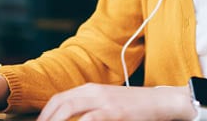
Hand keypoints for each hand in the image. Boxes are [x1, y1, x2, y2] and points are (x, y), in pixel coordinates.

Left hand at [37, 83, 195, 120]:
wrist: (161, 101)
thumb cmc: (133, 105)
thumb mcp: (107, 101)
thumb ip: (89, 106)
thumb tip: (70, 117)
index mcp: (90, 88)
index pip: (59, 98)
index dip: (45, 113)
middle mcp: (94, 92)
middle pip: (60, 104)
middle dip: (46, 118)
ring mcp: (104, 101)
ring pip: (70, 109)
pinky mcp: (115, 112)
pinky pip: (90, 118)